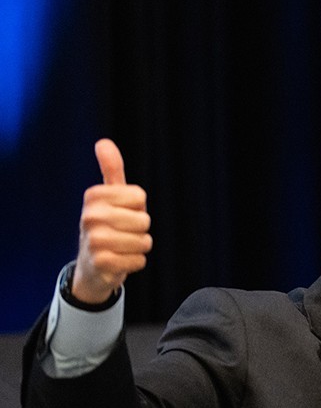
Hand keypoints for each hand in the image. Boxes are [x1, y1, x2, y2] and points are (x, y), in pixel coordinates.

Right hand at [73, 139, 151, 303]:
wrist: (91, 265)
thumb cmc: (107, 224)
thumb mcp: (110, 196)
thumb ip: (111, 170)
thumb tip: (104, 142)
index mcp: (93, 196)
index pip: (139, 197)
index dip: (137, 207)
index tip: (121, 213)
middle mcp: (89, 216)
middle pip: (144, 220)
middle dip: (140, 230)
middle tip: (122, 233)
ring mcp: (94, 241)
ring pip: (144, 241)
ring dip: (138, 247)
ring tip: (121, 247)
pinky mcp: (101, 263)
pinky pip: (139, 260)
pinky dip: (135, 262)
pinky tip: (119, 261)